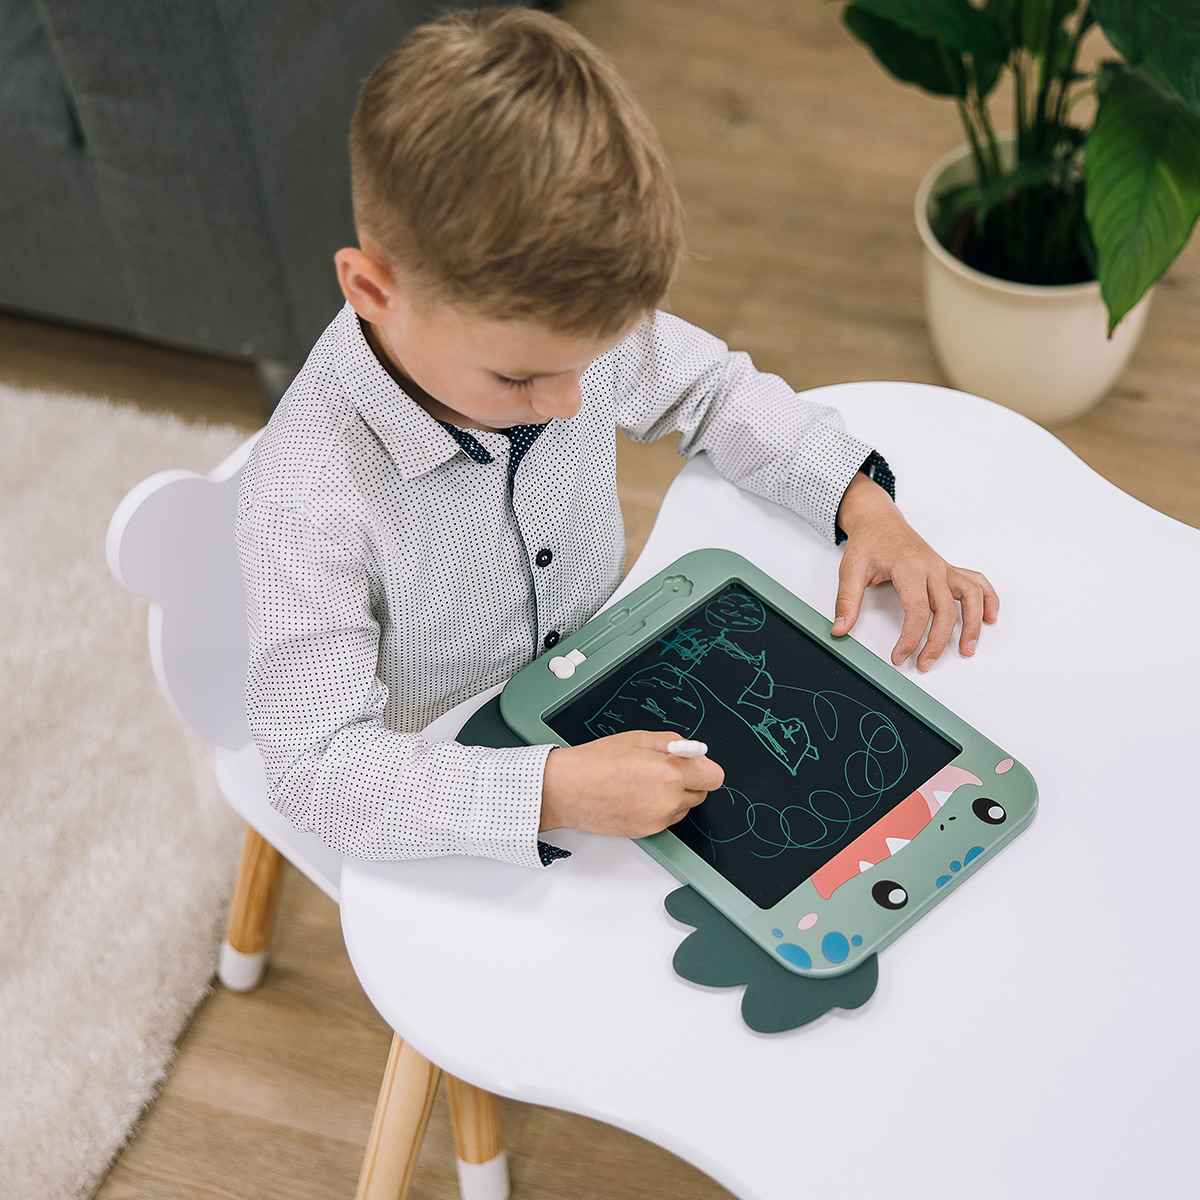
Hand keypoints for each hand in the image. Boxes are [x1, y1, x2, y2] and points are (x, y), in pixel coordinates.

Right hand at [540, 730, 724, 836]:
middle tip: (663, 770)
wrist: (566, 789)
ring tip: (643, 783)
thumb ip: (672, 744)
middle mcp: (668, 800)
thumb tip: (692, 750)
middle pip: (701, 794)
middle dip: (688, 781)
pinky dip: (657, 809)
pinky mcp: (646, 832)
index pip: (714, 777)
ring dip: (672, 797)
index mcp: (670, 773)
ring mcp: (657, 820)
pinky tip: (634, 796)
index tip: (693, 763)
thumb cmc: (596, 762)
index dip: (703, 768)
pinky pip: (664, 819)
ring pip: (682, 808)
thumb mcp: (638, 738)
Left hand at [832, 473, 998, 670]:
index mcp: (909, 567)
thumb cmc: (868, 544)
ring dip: (973, 624)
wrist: (879, 521)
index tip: (899, 656)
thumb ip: (847, 600)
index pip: (917, 610)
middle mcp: (932, 567)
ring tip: (967, 649)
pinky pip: (976, 583)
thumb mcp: (850, 569)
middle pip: (945, 610)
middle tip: (924, 664)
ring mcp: (943, 568)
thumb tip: (840, 629)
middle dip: (938, 642)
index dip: (910, 638)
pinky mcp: (948, 570)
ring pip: (970, 596)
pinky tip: (990, 617)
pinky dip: (988, 599)